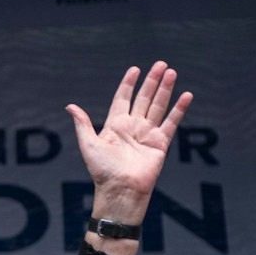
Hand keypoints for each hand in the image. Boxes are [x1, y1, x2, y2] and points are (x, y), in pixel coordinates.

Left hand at [66, 61, 193, 225]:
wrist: (121, 190)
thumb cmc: (102, 171)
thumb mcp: (89, 144)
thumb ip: (83, 124)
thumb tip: (70, 106)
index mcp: (115, 125)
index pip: (122, 98)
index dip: (128, 84)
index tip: (135, 69)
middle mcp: (132, 127)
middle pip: (144, 98)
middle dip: (152, 81)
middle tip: (161, 64)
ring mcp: (147, 134)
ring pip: (158, 106)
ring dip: (165, 89)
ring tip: (171, 72)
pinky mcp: (161, 143)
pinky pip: (172, 122)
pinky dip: (179, 109)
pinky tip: (186, 95)